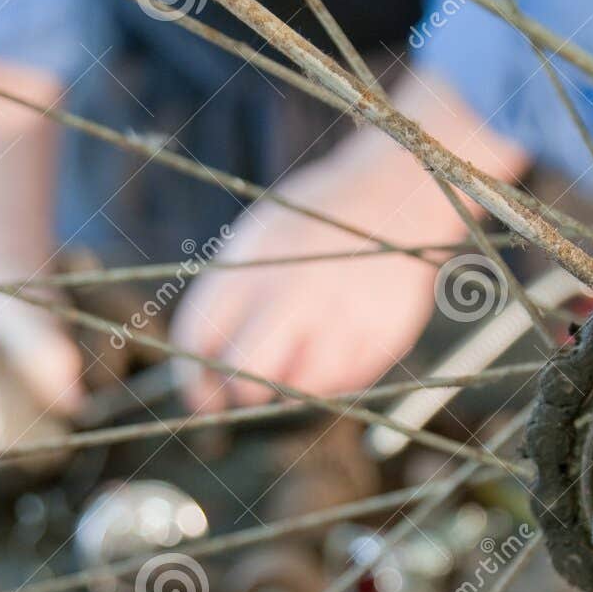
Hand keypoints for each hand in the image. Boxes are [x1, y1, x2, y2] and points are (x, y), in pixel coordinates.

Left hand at [170, 72, 527, 410]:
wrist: (395, 192)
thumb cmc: (313, 223)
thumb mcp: (258, 239)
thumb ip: (230, 299)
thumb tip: (205, 365)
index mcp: (248, 264)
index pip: (200, 341)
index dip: (197, 381)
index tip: (207, 398)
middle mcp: (290, 292)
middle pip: (246, 374)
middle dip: (245, 392)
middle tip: (254, 388)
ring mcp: (339, 316)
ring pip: (299, 389)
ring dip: (297, 383)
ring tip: (307, 352)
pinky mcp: (380, 334)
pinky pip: (346, 382)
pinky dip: (338, 373)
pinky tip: (343, 338)